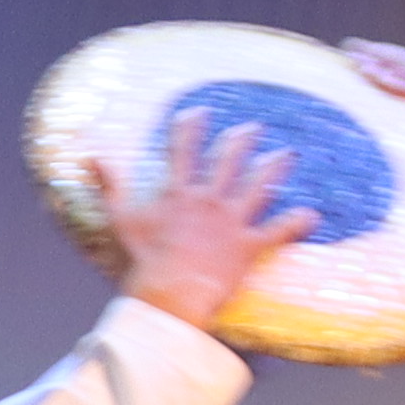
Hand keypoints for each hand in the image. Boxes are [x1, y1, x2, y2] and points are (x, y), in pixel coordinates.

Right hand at [88, 114, 320, 332]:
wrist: (170, 293)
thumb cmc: (143, 260)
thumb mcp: (121, 219)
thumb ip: (110, 185)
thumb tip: (93, 157)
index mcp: (179, 192)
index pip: (184, 149)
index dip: (191, 127)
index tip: (198, 112)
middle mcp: (209, 199)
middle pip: (229, 160)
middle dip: (241, 139)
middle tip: (252, 127)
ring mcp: (232, 221)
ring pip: (259, 186)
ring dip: (274, 168)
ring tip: (287, 154)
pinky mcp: (248, 246)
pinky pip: (278, 230)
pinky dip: (296, 222)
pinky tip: (311, 214)